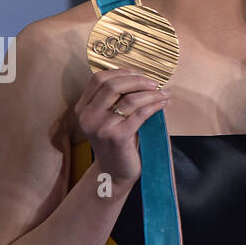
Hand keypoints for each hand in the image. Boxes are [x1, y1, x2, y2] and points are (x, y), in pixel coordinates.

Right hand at [74, 69, 168, 184]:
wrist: (115, 172)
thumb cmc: (117, 143)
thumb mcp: (108, 118)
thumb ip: (115, 99)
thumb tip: (141, 78)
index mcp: (82, 108)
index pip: (98, 79)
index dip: (120, 72)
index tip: (138, 73)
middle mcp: (88, 116)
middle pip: (112, 85)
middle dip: (137, 80)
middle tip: (154, 82)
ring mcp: (101, 127)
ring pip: (129, 99)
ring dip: (150, 93)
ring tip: (162, 93)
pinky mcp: (117, 137)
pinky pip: (139, 114)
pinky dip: (154, 106)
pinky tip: (162, 104)